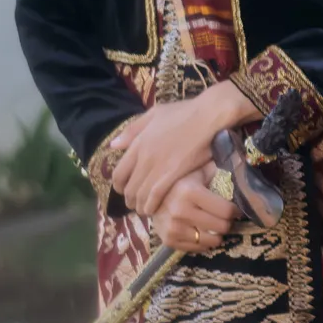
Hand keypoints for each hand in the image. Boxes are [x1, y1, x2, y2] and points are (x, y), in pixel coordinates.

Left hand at [112, 83, 258, 214]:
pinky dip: (151, 205)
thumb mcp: (154, 114)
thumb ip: (133, 130)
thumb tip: (113, 145)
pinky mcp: (173, 173)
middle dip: (129, 199)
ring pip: (140, 194)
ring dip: (140, 205)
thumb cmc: (184, 112)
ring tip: (144, 210)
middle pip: (128, 187)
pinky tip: (153, 210)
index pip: (119, 172)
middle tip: (134, 204)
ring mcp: (158, 166)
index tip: (123, 190)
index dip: (118, 185)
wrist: (208, 115)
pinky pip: (155, 195)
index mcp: (138, 142)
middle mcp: (144, 156)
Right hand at [150, 163, 237, 251]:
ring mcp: (174, 228)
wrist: (150, 197)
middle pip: (221, 227)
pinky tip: (201, 232)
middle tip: (225, 218)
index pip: (226, 210)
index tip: (235, 210)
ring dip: (217, 234)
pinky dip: (204, 242)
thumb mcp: (198, 172)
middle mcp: (181, 211)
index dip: (235, 211)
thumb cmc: (180, 182)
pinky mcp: (169, 241)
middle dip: (227, 223)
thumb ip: (217, 170)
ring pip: (212, 241)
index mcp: (190, 192)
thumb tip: (240, 164)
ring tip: (214, 226)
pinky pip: (198, 248)